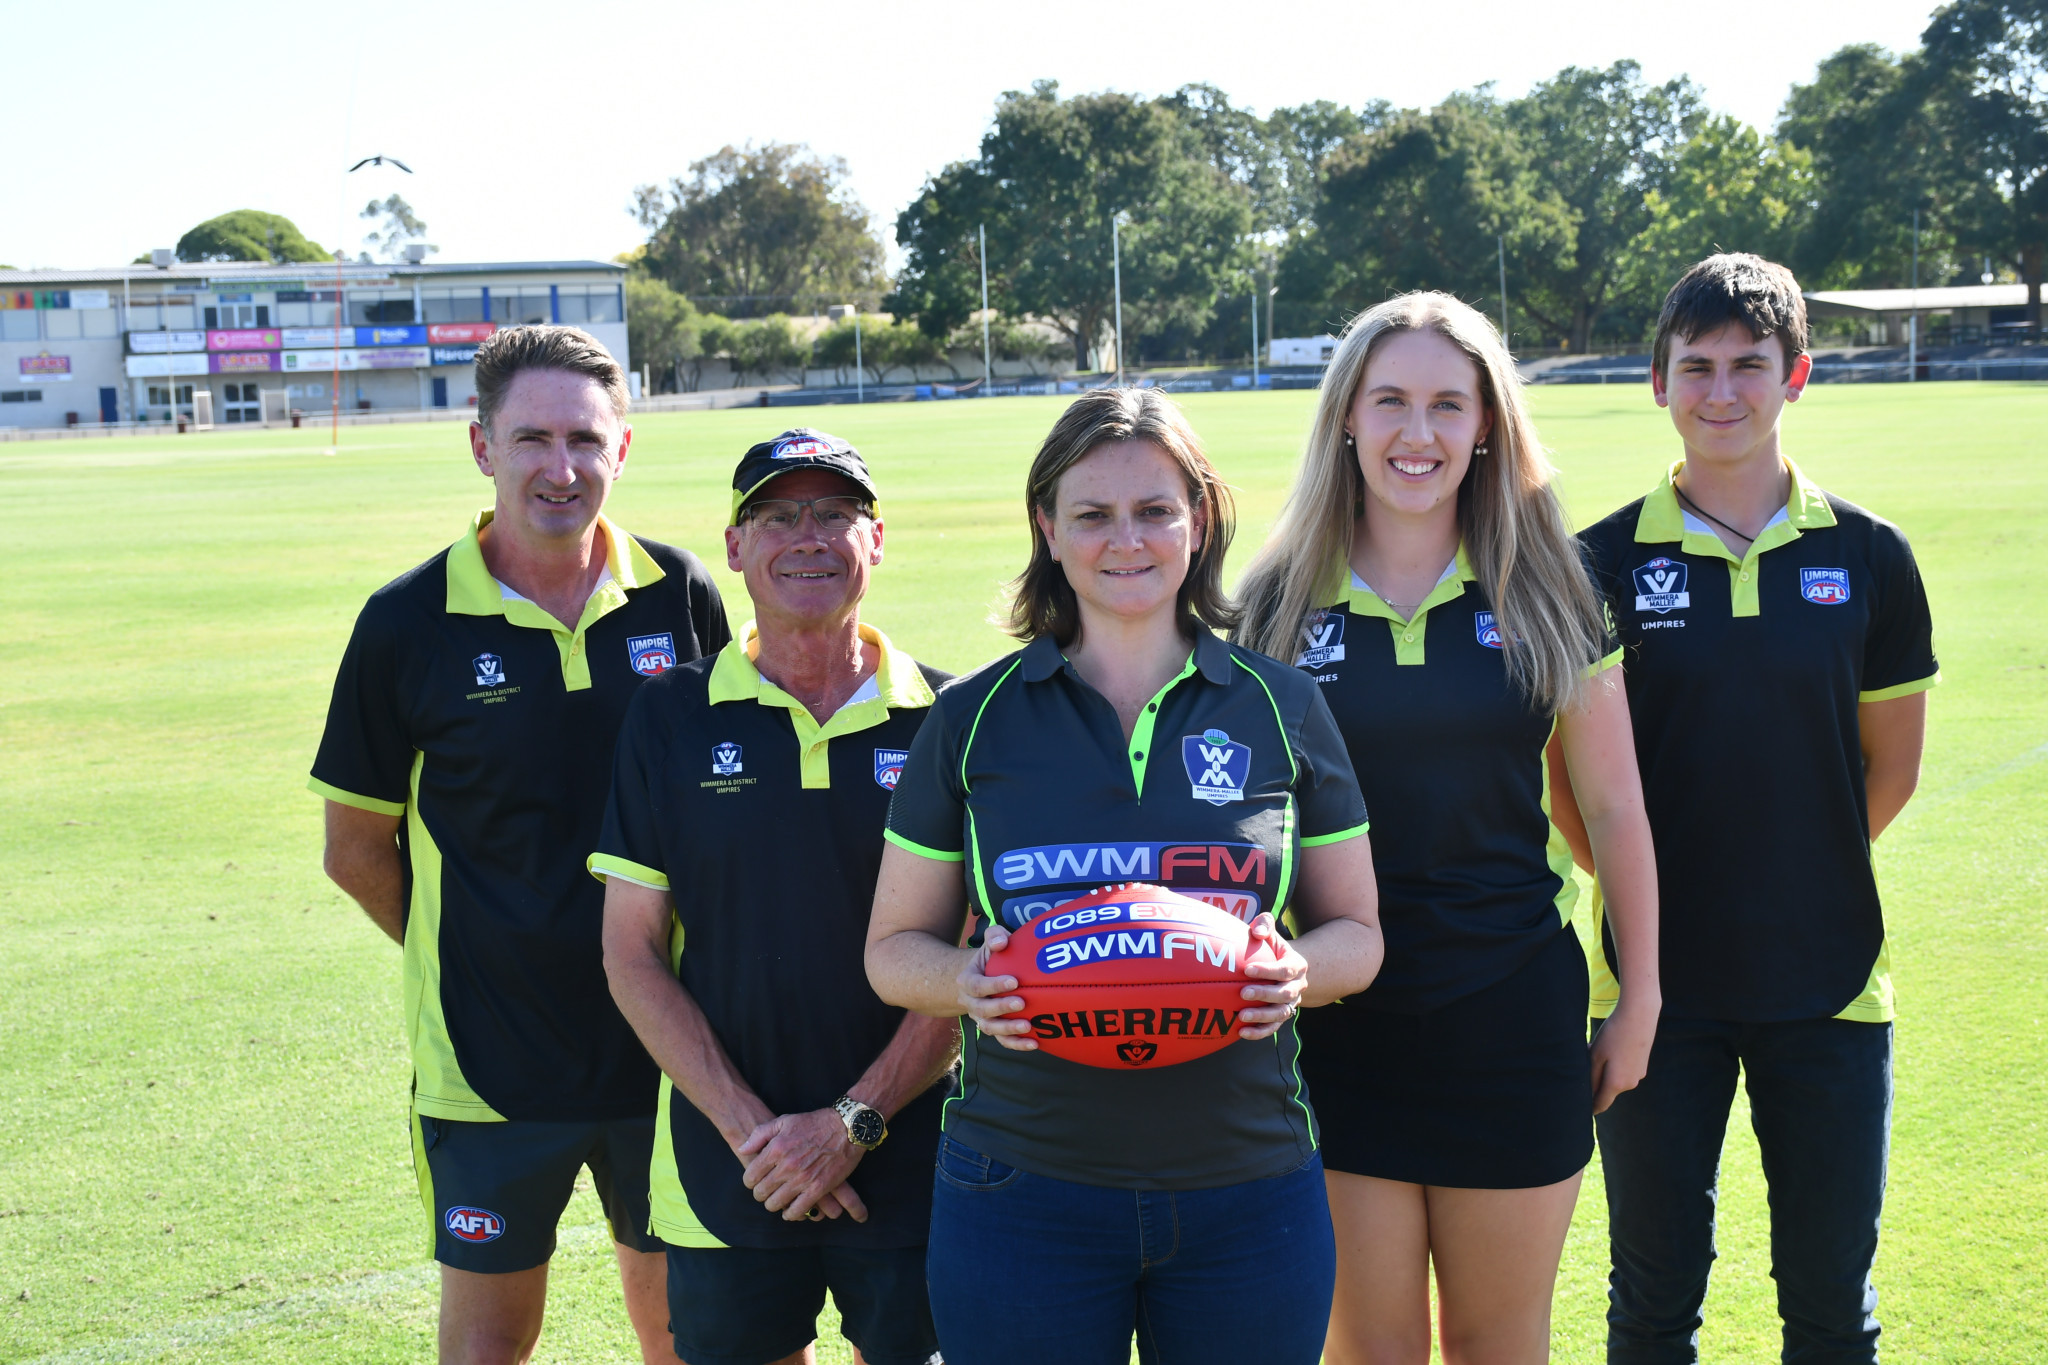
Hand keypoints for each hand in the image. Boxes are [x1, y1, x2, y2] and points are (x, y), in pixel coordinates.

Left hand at [735, 1110, 868, 1222]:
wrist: (845, 1127)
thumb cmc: (814, 1123)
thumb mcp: (784, 1121)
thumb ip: (759, 1135)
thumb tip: (743, 1149)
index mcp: (776, 1148)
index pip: (750, 1176)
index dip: (750, 1181)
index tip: (756, 1181)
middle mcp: (786, 1165)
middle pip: (761, 1192)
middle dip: (761, 1194)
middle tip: (766, 1191)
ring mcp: (802, 1178)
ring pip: (776, 1204)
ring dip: (774, 1204)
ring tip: (778, 1200)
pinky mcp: (818, 1188)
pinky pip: (798, 1210)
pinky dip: (791, 1214)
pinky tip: (791, 1211)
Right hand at [958, 923, 1035, 1051]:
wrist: (984, 977)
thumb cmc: (993, 957)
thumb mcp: (991, 942)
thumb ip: (995, 936)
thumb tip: (1002, 942)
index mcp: (967, 981)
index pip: (976, 985)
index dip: (994, 985)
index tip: (1014, 981)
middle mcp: (971, 1002)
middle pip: (982, 1009)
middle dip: (1001, 1007)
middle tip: (1022, 1002)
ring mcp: (981, 1018)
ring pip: (990, 1028)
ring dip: (1008, 1029)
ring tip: (1028, 1026)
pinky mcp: (994, 1029)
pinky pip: (1002, 1041)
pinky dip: (1017, 1044)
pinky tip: (1034, 1042)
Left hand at [1237, 913, 1307, 1039]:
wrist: (1285, 969)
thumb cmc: (1272, 948)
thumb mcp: (1271, 933)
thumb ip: (1264, 925)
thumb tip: (1256, 931)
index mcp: (1296, 966)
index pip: (1284, 970)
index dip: (1267, 971)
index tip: (1247, 970)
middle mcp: (1297, 987)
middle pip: (1284, 994)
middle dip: (1264, 994)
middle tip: (1243, 992)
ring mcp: (1291, 1004)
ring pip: (1281, 1013)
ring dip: (1262, 1016)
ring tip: (1241, 1016)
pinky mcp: (1282, 1017)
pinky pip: (1273, 1027)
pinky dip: (1259, 1032)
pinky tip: (1241, 1032)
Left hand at [1591, 996, 1658, 1113]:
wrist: (1639, 1016)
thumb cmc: (1613, 1035)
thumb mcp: (1596, 1055)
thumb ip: (1592, 1077)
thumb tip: (1589, 1093)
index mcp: (1617, 1084)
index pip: (1601, 1104)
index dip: (1591, 1108)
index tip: (1580, 1111)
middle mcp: (1630, 1084)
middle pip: (1608, 1091)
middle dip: (1595, 1086)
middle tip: (1582, 1075)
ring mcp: (1638, 1075)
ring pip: (1616, 1080)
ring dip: (1605, 1073)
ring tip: (1595, 1054)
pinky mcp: (1642, 1066)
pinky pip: (1624, 1072)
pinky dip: (1615, 1066)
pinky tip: (1610, 1050)